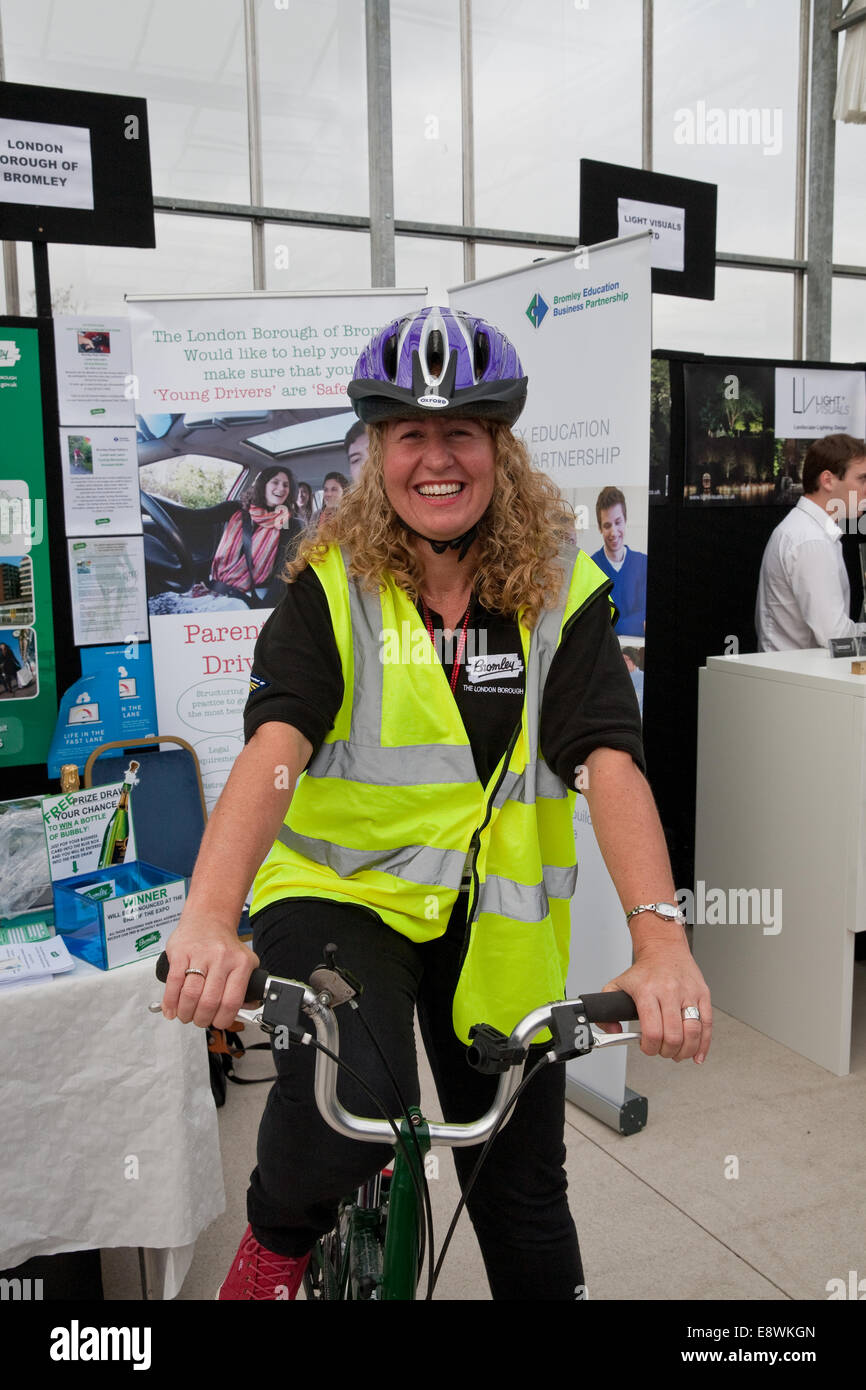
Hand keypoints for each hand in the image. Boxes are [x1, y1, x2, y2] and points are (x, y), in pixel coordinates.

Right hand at [160, 913, 258, 1030]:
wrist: (208, 918)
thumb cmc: (224, 945)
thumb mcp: (245, 961)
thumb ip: (247, 987)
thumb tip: (248, 1010)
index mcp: (241, 963)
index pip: (232, 1001)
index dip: (222, 1019)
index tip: (217, 1023)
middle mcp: (222, 958)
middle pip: (209, 1001)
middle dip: (201, 1019)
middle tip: (198, 1020)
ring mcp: (200, 954)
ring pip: (191, 994)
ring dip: (185, 1012)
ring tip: (185, 1015)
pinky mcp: (180, 952)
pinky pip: (173, 983)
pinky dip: (170, 1001)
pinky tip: (170, 1009)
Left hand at [598, 943, 711, 1063]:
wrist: (664, 949)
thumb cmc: (644, 971)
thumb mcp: (617, 985)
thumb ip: (607, 1012)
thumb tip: (613, 1031)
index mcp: (647, 991)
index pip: (652, 1031)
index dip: (649, 1047)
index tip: (647, 1046)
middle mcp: (669, 991)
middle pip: (673, 1036)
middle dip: (667, 1051)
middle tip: (662, 1050)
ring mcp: (688, 993)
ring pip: (693, 1032)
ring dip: (685, 1051)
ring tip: (677, 1052)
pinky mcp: (703, 994)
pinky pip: (707, 1025)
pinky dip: (703, 1045)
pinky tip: (697, 1054)